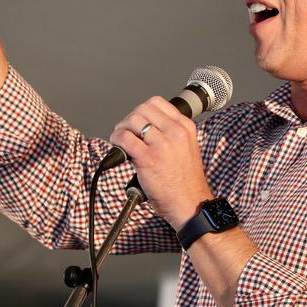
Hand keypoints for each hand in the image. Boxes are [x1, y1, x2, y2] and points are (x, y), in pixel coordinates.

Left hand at [110, 96, 213, 229]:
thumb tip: (147, 127)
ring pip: (133, 120)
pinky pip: (124, 138)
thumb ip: (172, 134)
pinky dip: (116, 139)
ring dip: (121, 128)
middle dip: (130, 118)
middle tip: (126, 130)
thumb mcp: (188, 147)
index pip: (158, 103)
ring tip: (121, 139)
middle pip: (143, 108)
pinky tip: (118, 147)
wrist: (190, 204)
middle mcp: (175, 132)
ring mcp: (162, 144)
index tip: (138, 121)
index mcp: (185, 127)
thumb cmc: (186, 181)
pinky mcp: (148, 158)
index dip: (142, 110)